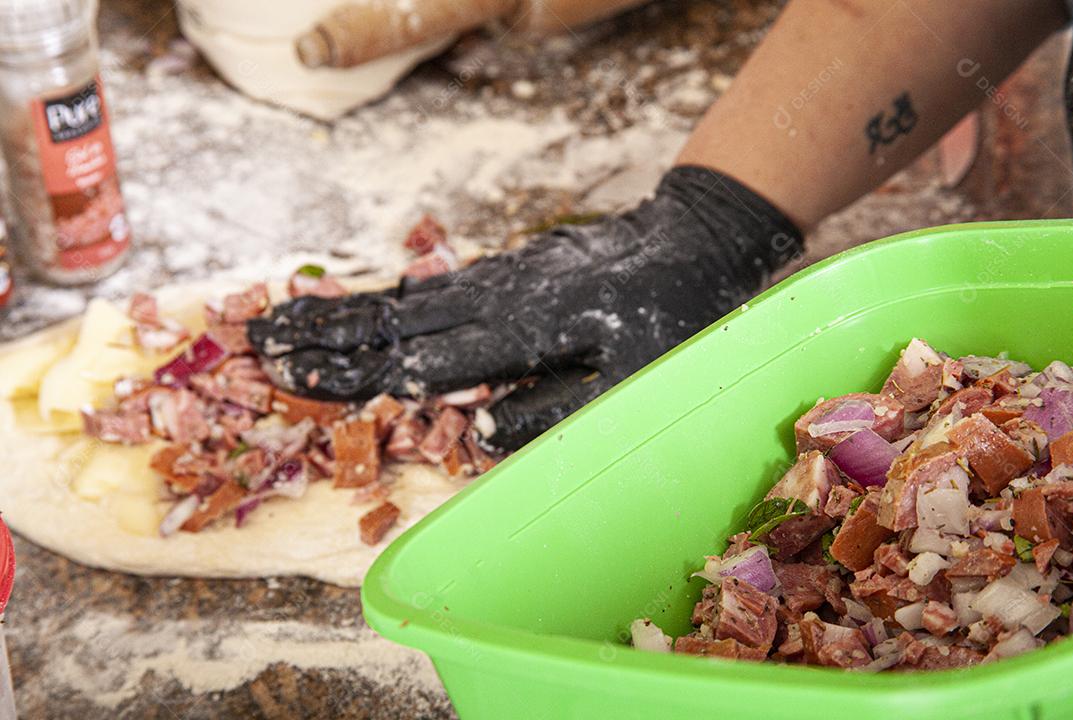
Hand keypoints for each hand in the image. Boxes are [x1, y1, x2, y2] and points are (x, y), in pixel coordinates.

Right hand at [248, 166, 802, 450]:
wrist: (688, 241)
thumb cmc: (667, 321)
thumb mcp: (628, 382)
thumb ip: (553, 412)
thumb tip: (480, 437)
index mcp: (518, 332)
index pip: (418, 359)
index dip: (352, 370)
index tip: (291, 373)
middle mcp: (494, 299)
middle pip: (392, 322)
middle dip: (322, 336)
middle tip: (256, 341)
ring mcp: (495, 280)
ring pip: (404, 300)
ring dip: (340, 313)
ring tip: (283, 318)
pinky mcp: (503, 272)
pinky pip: (431, 289)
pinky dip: (383, 300)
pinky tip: (360, 307)